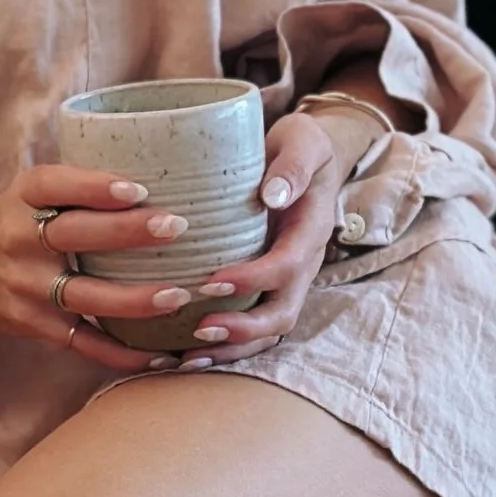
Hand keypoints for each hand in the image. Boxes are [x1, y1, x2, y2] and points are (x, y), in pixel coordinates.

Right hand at [0, 162, 215, 374]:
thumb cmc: (4, 226)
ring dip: (133, 300)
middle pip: (76, 237)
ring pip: (85, 296)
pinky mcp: (36, 326)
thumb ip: (75, 186)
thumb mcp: (23, 194)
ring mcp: (28, 288)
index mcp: (21, 200)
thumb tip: (160, 172)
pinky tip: (160, 356)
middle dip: (127, 232)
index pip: (54, 186)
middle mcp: (21, 242)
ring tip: (177, 296)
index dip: (94, 186)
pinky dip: (122, 355)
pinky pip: (84, 343)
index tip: (135, 187)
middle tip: (175, 226)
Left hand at [166, 104, 373, 363]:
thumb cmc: (298, 145)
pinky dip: (224, 346)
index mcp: (310, 230)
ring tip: (188, 356)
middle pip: (283, 313)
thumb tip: (274, 195)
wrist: (304, 158)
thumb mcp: (303, 139)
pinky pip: (252, 327)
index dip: (253, 279)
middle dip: (243, 329)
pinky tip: (185, 354)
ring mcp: (287, 281)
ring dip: (232, 348)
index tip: (211, 281)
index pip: (288, 265)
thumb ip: (293, 164)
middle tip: (199, 330)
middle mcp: (302, 264)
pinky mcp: (267, 288)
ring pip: (268, 330)